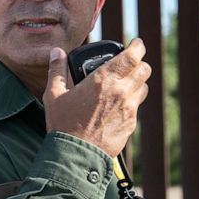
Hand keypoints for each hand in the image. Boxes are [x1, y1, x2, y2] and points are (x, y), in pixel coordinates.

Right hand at [44, 39, 151, 157]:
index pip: (133, 56)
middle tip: (130, 63)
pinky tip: (118, 104)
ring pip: (144, 86)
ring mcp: (128, 108)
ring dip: (137, 81)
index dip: (138, 47)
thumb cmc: (63, 124)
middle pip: (144, 69)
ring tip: (125, 83)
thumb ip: (56, 70)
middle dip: (139, 63)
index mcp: (103, 80)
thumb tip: (56, 52)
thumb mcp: (54, 95)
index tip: (136, 44)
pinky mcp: (131, 123)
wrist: (75, 155)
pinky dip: (131, 100)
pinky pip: (137, 106)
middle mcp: (121, 91)